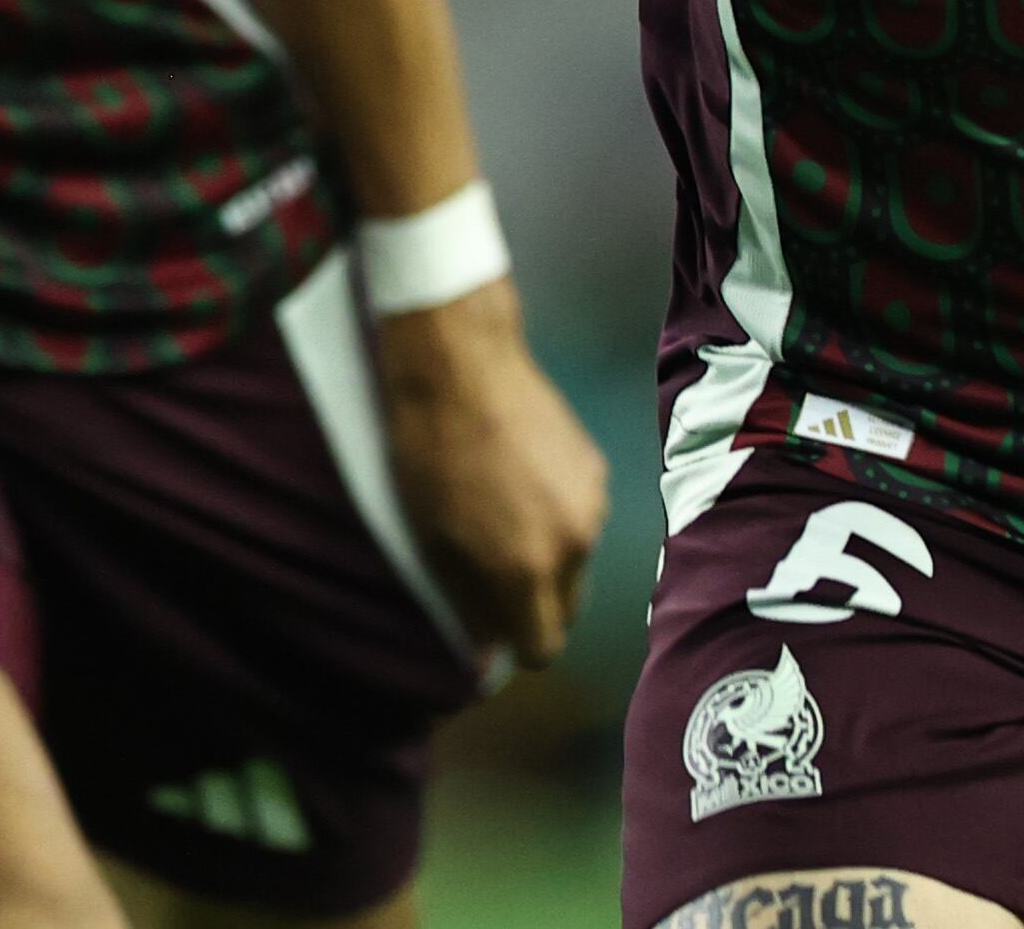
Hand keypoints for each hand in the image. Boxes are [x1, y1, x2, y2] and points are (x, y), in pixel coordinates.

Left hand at [370, 280, 607, 669]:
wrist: (460, 362)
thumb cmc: (427, 453)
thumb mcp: (432, 542)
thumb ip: (467, 605)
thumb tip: (486, 660)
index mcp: (528, 571)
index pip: (541, 648)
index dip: (513, 648)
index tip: (488, 632)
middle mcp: (574, 545)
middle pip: (566, 611)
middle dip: (532, 607)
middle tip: (488, 576)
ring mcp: (592, 504)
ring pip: (575, 563)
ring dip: (545, 559)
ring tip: (500, 517)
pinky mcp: (596, 468)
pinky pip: (581, 519)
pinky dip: (556, 518)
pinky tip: (519, 483)